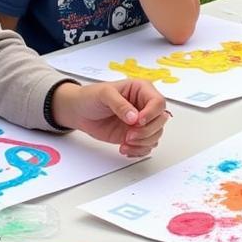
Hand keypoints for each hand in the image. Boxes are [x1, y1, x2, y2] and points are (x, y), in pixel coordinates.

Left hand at [51, 81, 168, 156]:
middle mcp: (145, 106)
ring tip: (125, 143)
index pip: (158, 102)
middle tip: (129, 135)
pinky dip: (138, 151)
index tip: (137, 122)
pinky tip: (125, 148)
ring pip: (156, 135)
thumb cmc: (91, 97)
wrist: (79, 112)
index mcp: (142, 90)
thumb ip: (120, 104)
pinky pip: (146, 146)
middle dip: (147, 132)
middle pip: (161, 121)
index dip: (152, 114)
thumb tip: (134, 117)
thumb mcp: (104, 94)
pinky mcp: (136, 135)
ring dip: (143, 143)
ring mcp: (141, 122)